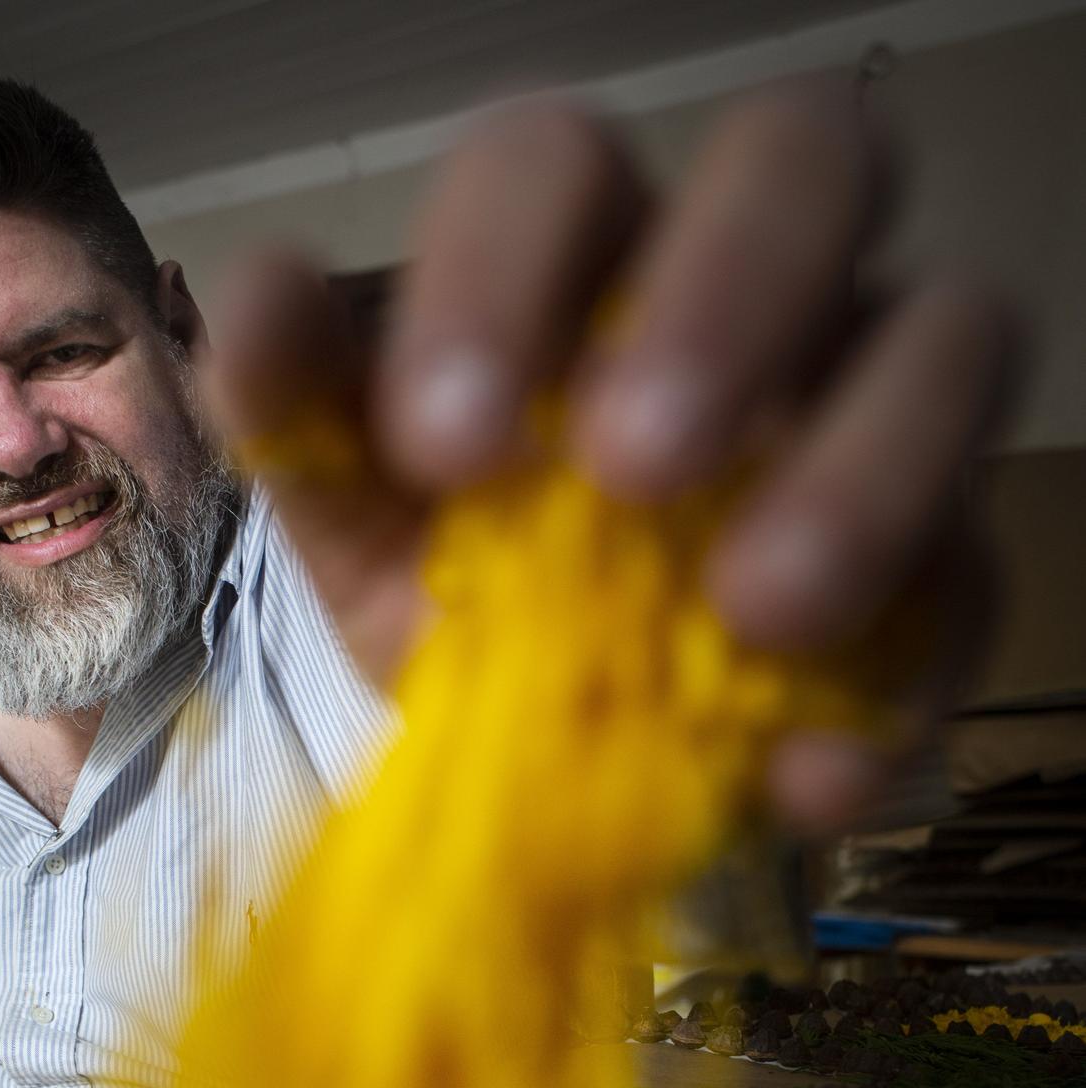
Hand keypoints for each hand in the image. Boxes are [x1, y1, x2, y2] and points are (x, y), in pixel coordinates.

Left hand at [201, 82, 1022, 832]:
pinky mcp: (942, 566)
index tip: (445, 444)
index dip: (506, 270)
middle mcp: (750, 290)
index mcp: (583, 255)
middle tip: (631, 469)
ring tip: (754, 618)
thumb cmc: (456, 587)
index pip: (561, 166)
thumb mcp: (363, 520)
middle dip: (724, 302)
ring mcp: (869, 413)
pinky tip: (806, 776)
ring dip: (862, 467)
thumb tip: (262, 290)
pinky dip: (907, 679)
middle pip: (808, 164)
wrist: (540, 762)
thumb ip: (306, 414)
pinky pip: (973, 583)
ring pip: (958, 333)